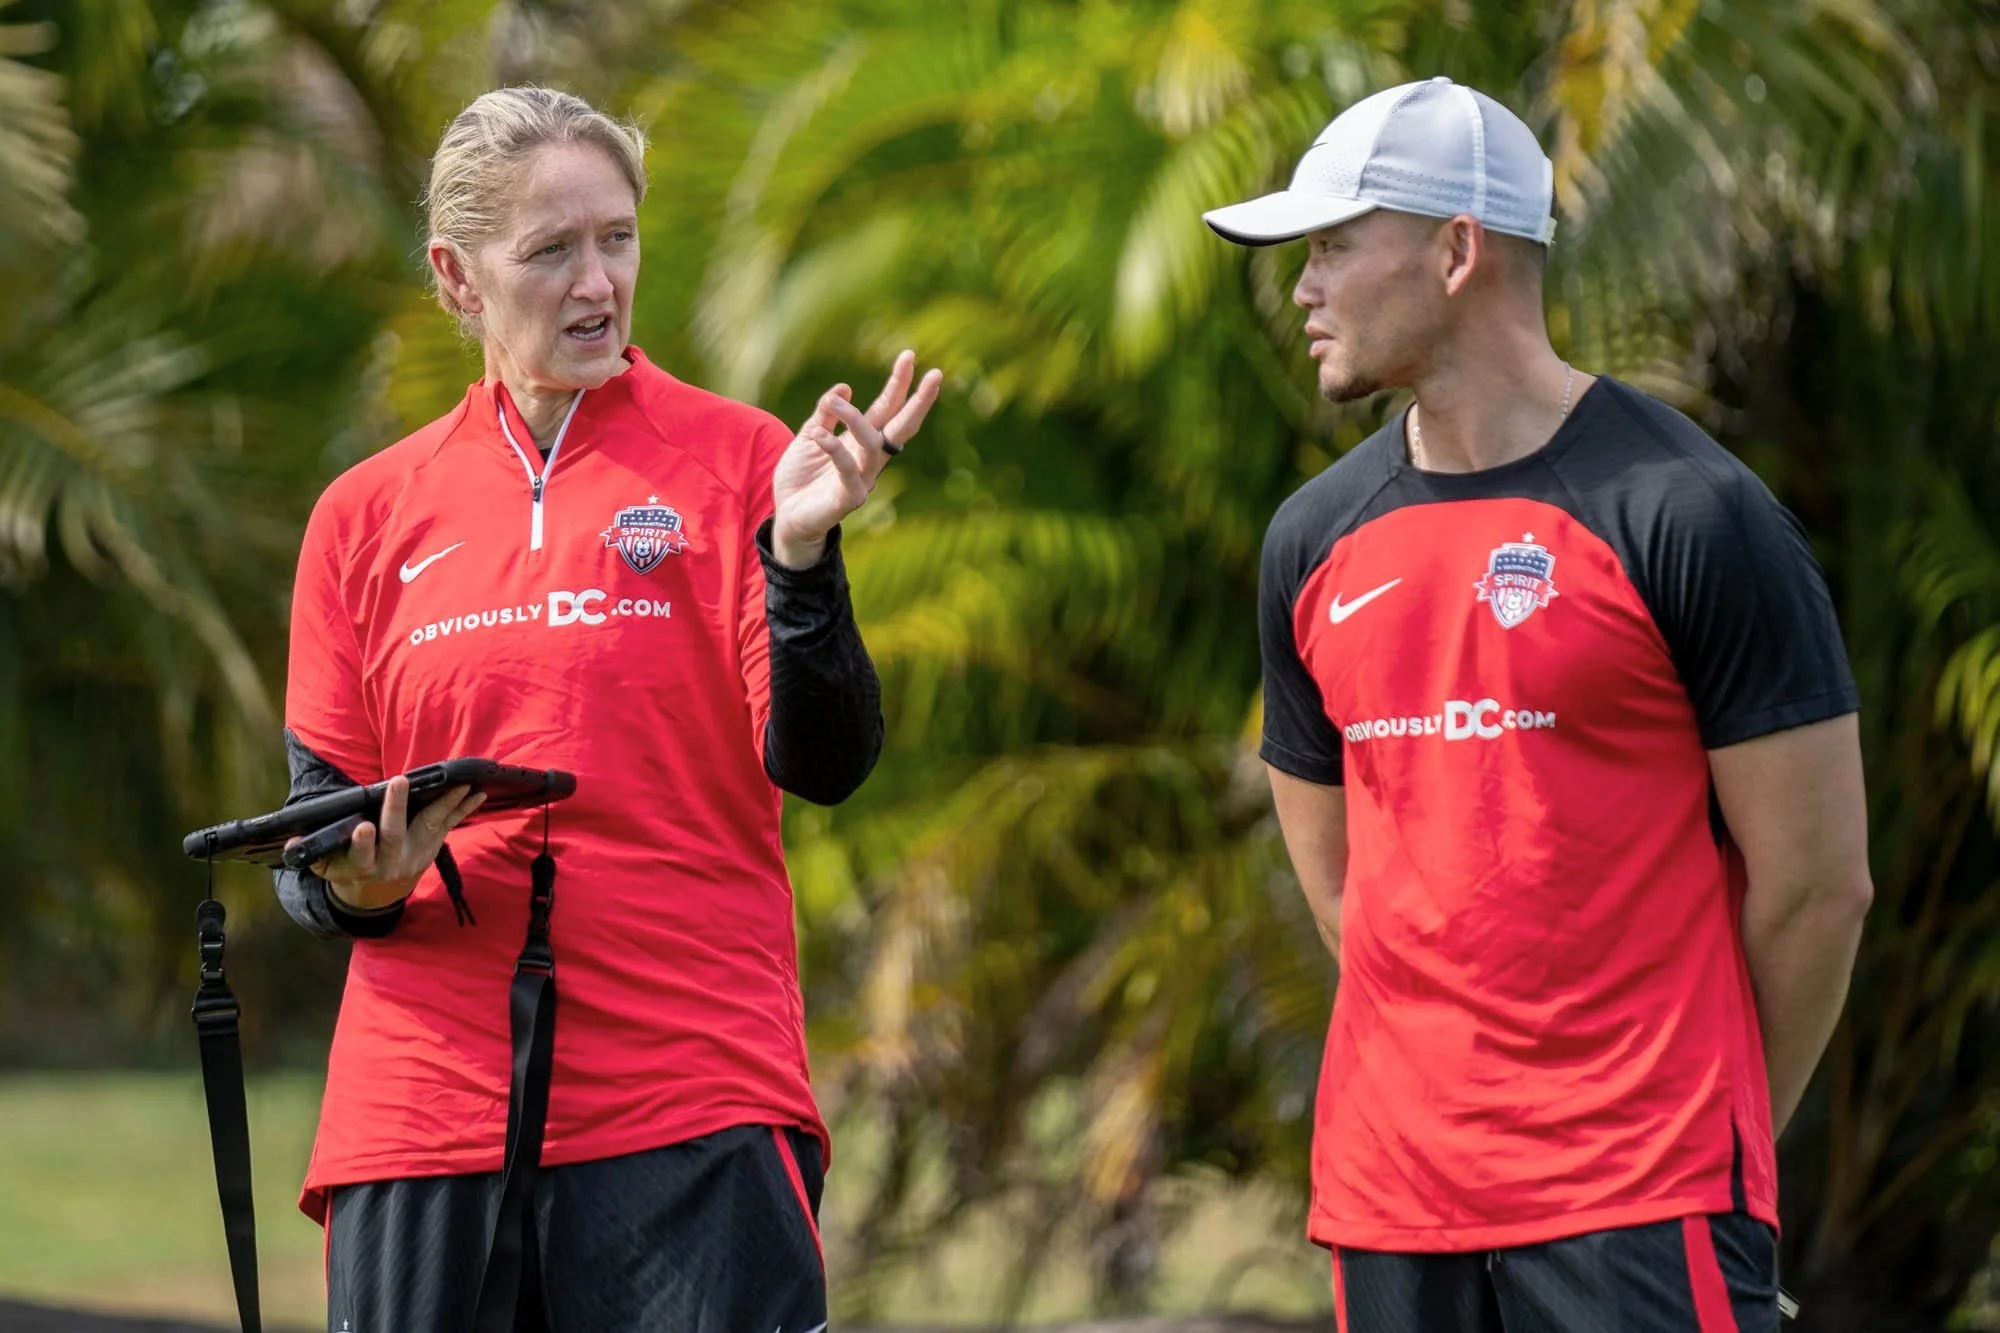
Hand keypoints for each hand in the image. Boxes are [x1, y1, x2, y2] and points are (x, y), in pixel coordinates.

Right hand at [286, 776, 484, 911]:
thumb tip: (290, 845)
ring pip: (429, 829)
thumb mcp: (325, 866)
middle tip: (398, 781)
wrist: (374, 896)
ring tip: (460, 784)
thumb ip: (311, 854)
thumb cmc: (346, 869)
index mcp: (361, 868)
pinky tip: (477, 792)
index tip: (362, 825)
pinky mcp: (431, 850)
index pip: (360, 856)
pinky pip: (447, 827)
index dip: (360, 843)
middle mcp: (390, 864)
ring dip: (445, 805)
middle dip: (396, 808)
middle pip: (394, 835)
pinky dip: (462, 809)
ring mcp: (414, 857)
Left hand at [771, 349, 942, 567]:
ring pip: (873, 443)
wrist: (788, 519)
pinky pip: (848, 469)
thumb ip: (825, 413)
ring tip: (835, 402)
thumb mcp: (809, 436)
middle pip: (902, 427)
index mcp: (862, 441)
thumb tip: (844, 385)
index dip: (898, 384)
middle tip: (936, 373)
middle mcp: (870, 459)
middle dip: (919, 400)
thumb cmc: (801, 478)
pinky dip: (835, 448)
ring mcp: (863, 478)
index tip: (909, 356)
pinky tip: (819, 434)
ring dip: (855, 418)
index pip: (887, 409)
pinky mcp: (849, 497)